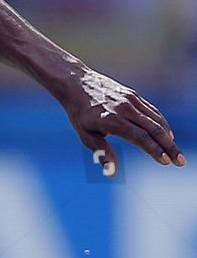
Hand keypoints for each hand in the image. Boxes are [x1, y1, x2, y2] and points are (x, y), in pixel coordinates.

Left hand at [56, 64, 183, 176]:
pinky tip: (167, 134)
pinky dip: (161, 123)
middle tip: (180, 161)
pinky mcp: (133, 95)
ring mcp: (131, 100)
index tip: (166, 162)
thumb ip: (102, 153)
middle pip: (154, 129)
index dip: (154, 150)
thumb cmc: (79, 114)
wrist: (77, 84)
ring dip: (168, 136)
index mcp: (113, 121)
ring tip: (175, 151)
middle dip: (169, 147)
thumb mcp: (86, 136)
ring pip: (156, 119)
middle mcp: (125, 109)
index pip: (140, 138)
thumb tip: (111, 174)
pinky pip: (151, 111)